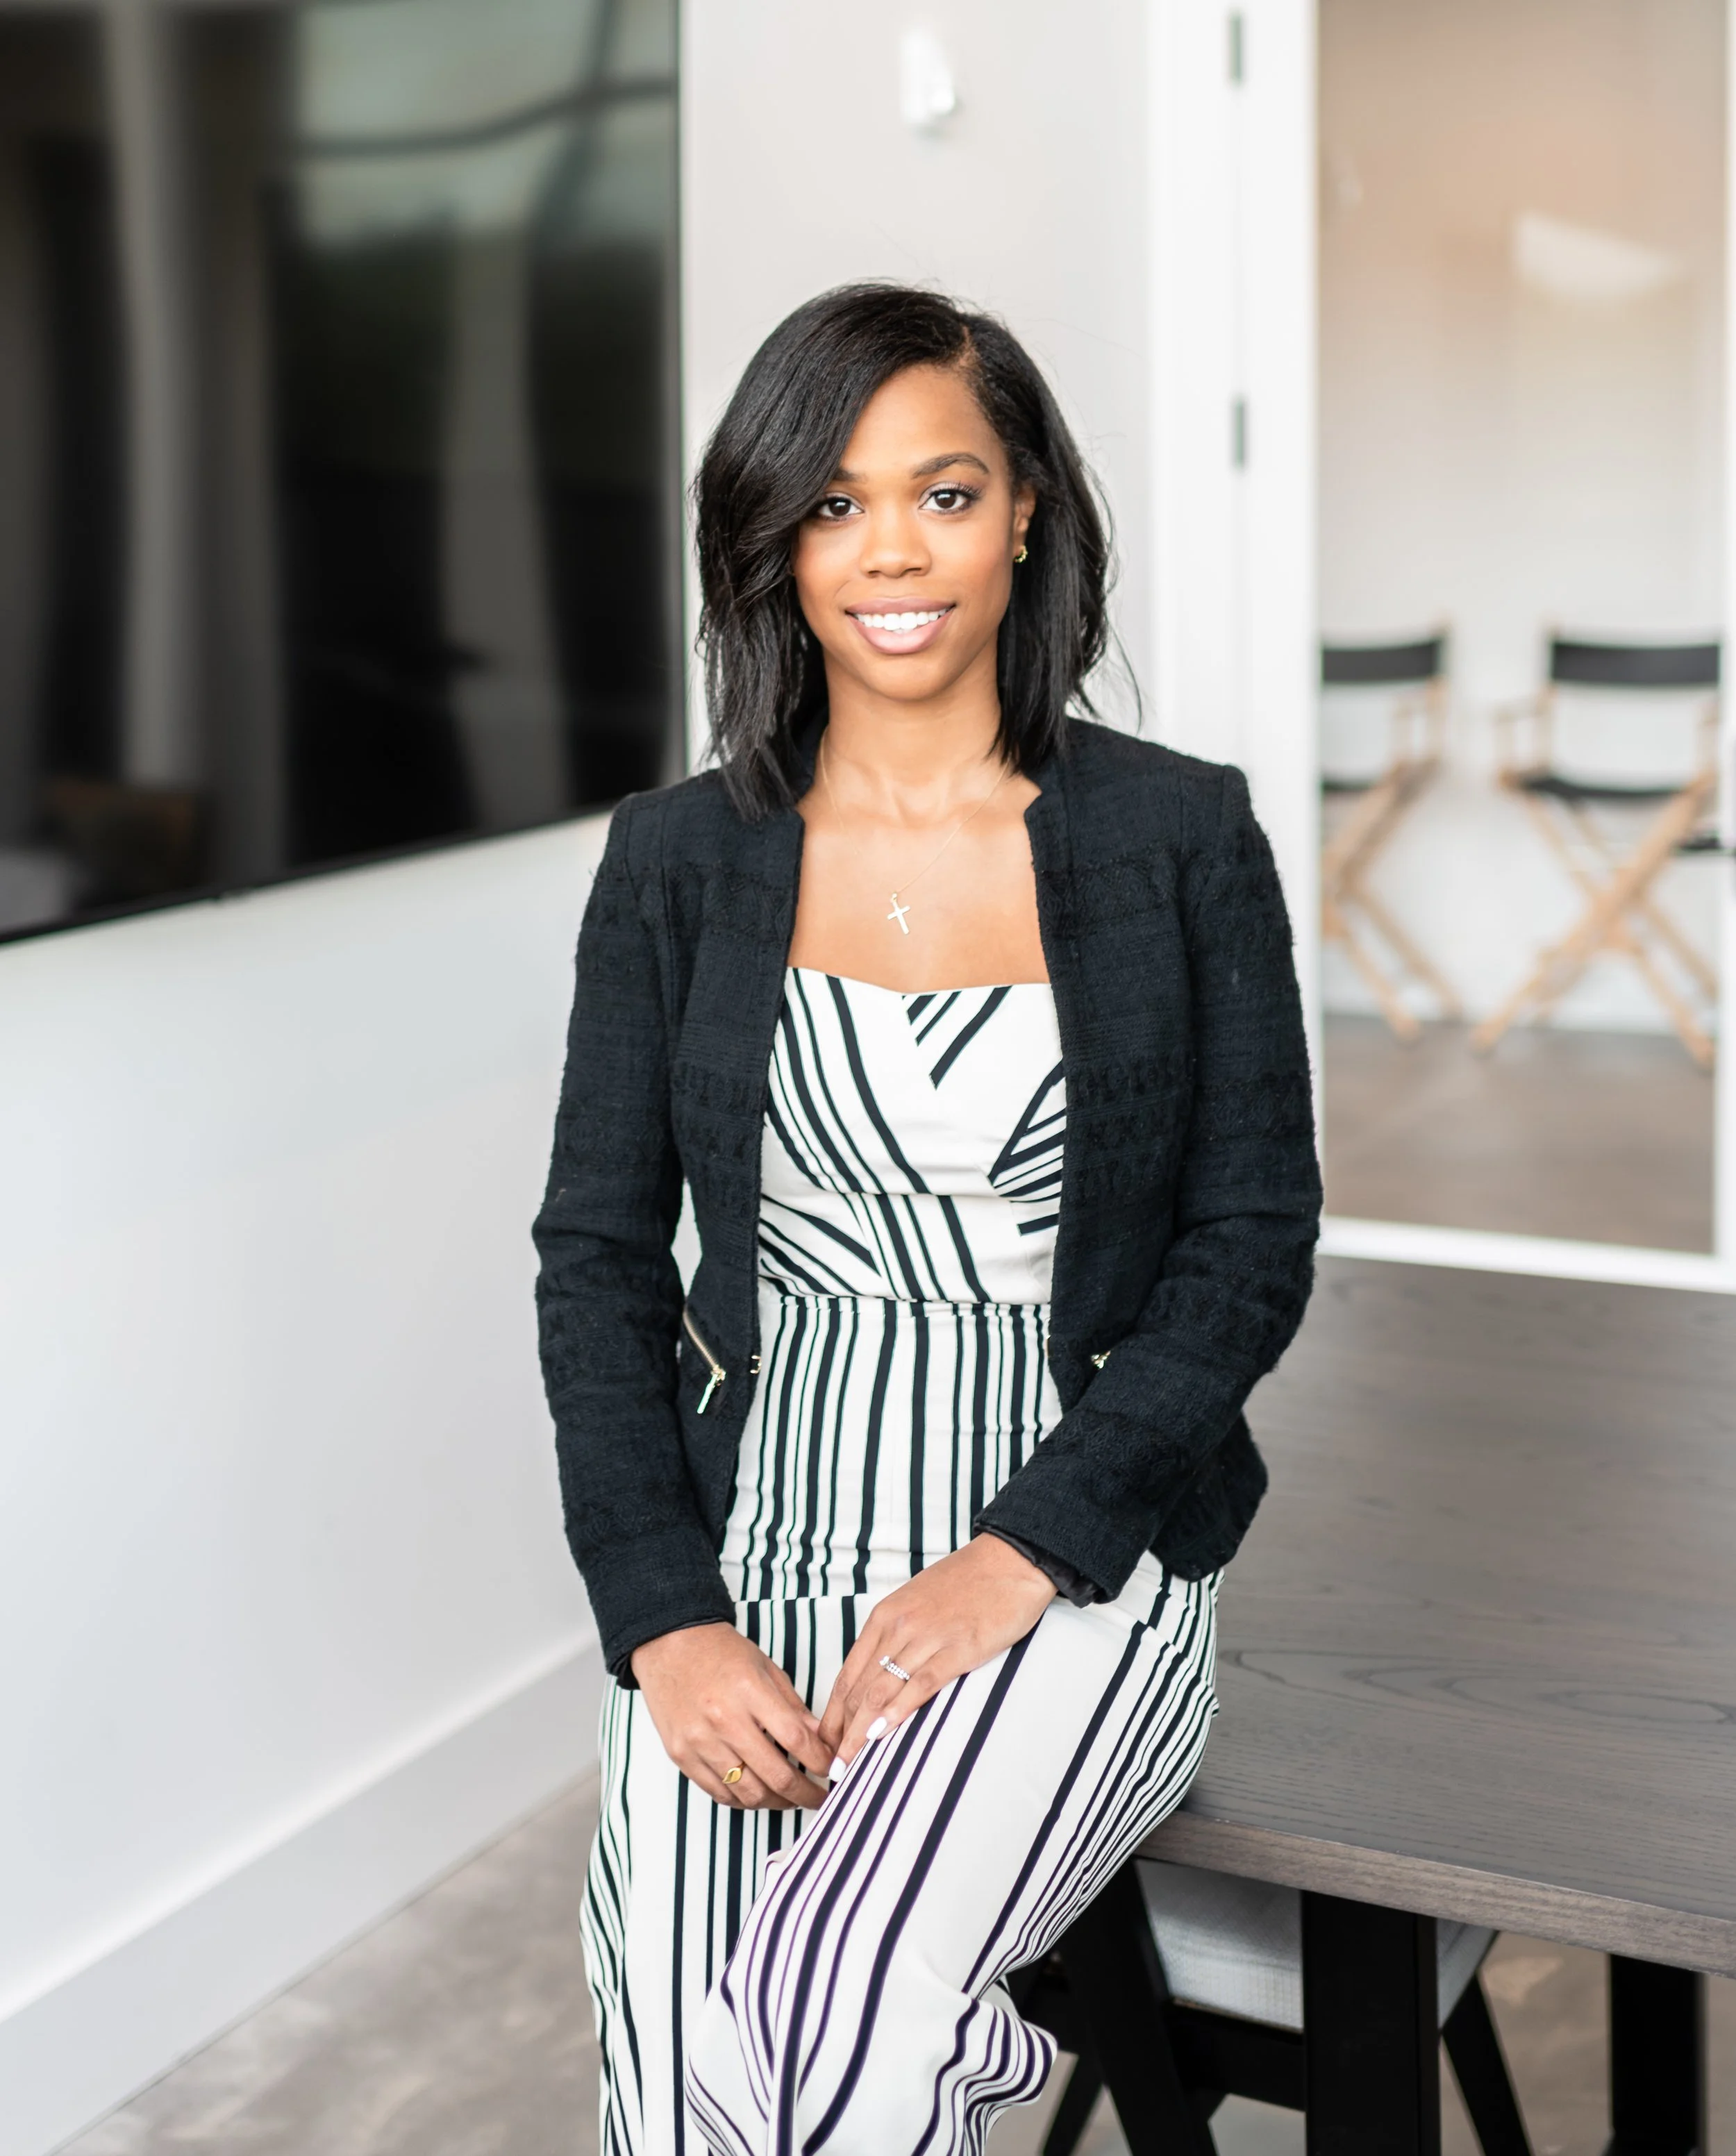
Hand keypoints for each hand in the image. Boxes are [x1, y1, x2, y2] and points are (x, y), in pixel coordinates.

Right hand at [630, 1623, 831, 1809]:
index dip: (820, 1761)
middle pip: (775, 1775)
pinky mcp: (681, 1755)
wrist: (669, 1645)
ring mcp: (699, 1742)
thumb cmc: (721, 1652)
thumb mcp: (766, 1668)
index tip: (831, 1769)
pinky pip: (719, 1793)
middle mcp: (724, 1720)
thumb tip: (822, 1741)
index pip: (796, 1739)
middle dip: (805, 1794)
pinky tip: (758, 1794)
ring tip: (790, 1798)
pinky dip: (744, 1800)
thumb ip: (794, 1707)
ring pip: (748, 1793)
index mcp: (750, 1691)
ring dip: (776, 1803)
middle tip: (819, 1798)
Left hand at [818, 1535, 1055, 1769]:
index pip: (846, 1675)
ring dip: (860, 1732)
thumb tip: (879, 1678)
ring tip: (848, 1765)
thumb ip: (896, 1637)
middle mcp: (897, 1626)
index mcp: (884, 1617)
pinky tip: (883, 1733)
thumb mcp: (917, 1604)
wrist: (1010, 1559)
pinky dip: (898, 1710)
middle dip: (841, 1732)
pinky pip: (920, 1684)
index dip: (832, 1715)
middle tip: (830, 1767)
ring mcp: (926, 1637)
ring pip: (880, 1690)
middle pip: (857, 1688)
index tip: (825, 1746)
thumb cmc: (966, 1583)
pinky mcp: (958, 1648)